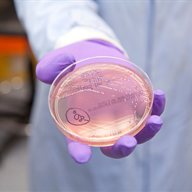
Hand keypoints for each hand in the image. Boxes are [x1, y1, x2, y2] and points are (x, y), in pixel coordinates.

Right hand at [36, 40, 165, 162]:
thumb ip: (53, 66)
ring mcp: (119, 114)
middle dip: (120, 148)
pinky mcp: (134, 103)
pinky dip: (155, 108)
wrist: (95, 52)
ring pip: (134, 132)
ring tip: (155, 120)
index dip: (78, 151)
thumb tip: (43, 74)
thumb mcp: (63, 60)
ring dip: (146, 131)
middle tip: (128, 141)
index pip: (76, 141)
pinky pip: (146, 111)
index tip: (82, 157)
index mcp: (79, 118)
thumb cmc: (77, 60)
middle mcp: (101, 122)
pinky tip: (158, 95)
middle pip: (111, 144)